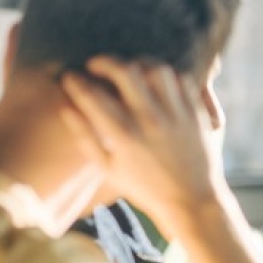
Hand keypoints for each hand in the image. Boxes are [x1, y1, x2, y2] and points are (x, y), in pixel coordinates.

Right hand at [59, 57, 222, 229]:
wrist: (192, 200)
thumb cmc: (145, 188)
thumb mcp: (108, 169)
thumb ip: (85, 137)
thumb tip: (65, 106)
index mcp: (124, 136)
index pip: (92, 95)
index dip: (74, 81)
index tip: (69, 77)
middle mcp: (151, 121)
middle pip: (125, 71)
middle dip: (104, 61)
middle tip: (95, 65)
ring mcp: (177, 115)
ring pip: (157, 69)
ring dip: (138, 63)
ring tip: (128, 69)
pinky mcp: (197, 113)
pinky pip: (183, 79)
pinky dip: (167, 73)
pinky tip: (156, 80)